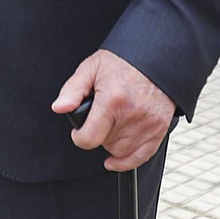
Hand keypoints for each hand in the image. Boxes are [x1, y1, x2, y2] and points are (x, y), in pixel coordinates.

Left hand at [52, 49, 175, 170]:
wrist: (153, 57)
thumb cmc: (122, 62)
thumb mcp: (90, 68)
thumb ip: (72, 90)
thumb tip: (59, 107)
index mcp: (112, 100)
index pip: (89, 138)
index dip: (79, 137)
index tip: (79, 131)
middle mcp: (132, 114)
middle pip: (105, 145)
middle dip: (98, 134)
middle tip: (100, 118)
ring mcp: (148, 123)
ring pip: (121, 152)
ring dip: (112, 144)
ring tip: (112, 124)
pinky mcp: (159, 128)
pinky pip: (142, 156)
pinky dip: (128, 161)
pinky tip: (116, 159)